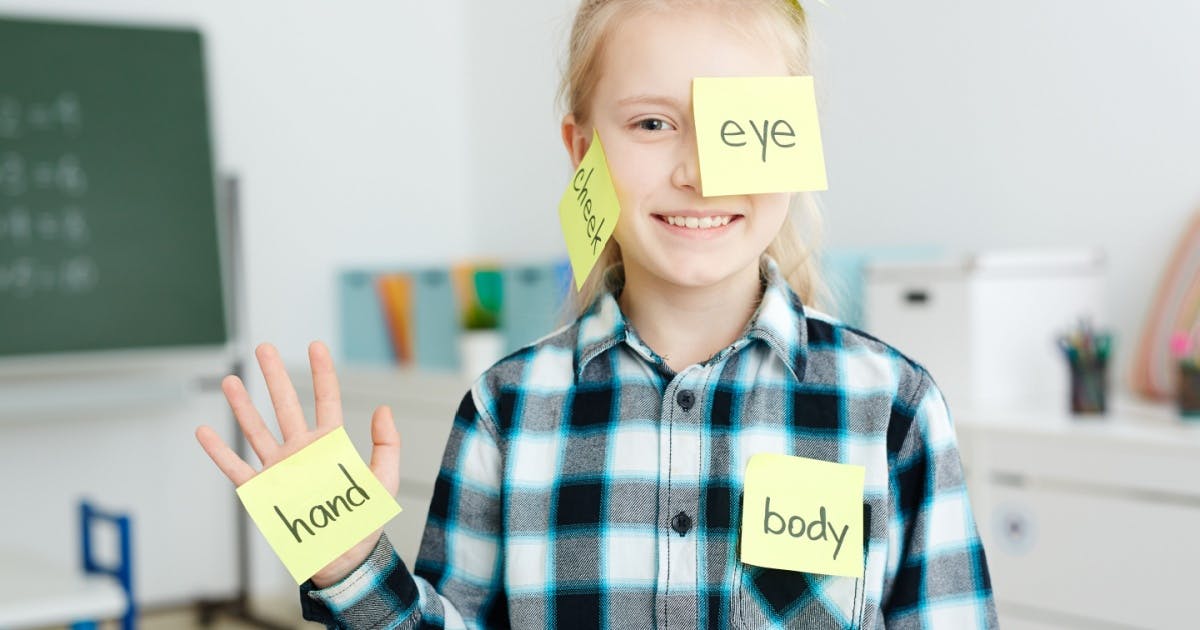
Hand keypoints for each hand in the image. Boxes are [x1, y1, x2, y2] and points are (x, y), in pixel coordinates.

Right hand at [195, 341, 400, 587]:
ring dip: (243, 406)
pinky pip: (237, 469)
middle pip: (285, 406)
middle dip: (274, 376)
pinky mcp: (263, 492)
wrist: (342, 559)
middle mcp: (302, 451)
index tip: (316, 346)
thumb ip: (387, 444)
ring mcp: (280, 469)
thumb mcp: (384, 480)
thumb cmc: (364, 520)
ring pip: (257, 430)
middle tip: (264, 348)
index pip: (325, 400)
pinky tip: (205, 432)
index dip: (322, 373)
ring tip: (230, 380)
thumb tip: (383, 409)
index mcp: (330, 445)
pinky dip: (219, 453)